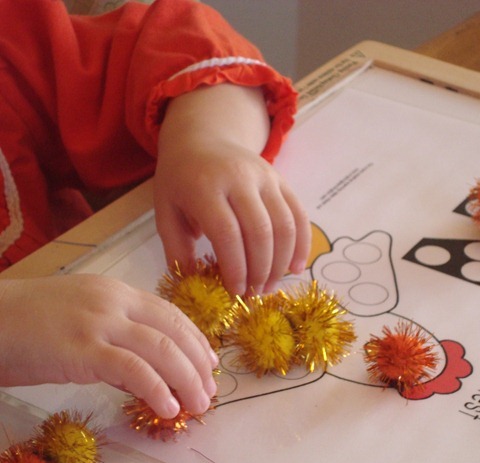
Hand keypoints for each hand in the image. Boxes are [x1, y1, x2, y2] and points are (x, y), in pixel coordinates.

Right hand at [0, 274, 217, 418]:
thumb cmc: (28, 325)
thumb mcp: (82, 323)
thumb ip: (116, 345)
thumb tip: (146, 378)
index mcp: (117, 292)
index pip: (170, 314)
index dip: (196, 340)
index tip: (210, 364)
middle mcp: (115, 302)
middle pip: (173, 330)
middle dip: (199, 363)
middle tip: (209, 391)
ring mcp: (99, 323)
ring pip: (161, 348)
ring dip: (187, 379)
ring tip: (198, 404)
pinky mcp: (82, 349)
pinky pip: (132, 369)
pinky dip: (157, 388)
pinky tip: (168, 406)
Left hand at [154, 84, 310, 295]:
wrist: (203, 138)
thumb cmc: (181, 180)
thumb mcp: (165, 211)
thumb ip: (177, 249)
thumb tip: (196, 286)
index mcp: (204, 186)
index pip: (227, 232)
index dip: (235, 267)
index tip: (236, 292)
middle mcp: (239, 178)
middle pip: (260, 231)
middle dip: (260, 270)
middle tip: (254, 294)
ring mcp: (265, 177)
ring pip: (285, 225)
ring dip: (281, 262)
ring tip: (270, 285)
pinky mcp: (281, 180)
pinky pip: (299, 215)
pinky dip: (302, 244)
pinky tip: (296, 267)